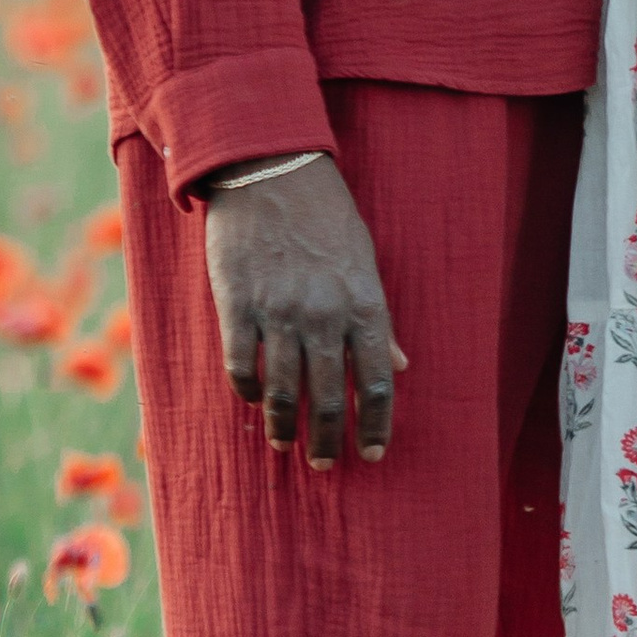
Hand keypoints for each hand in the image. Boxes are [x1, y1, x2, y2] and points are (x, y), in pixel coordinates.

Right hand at [203, 158, 404, 463]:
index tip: (374, 454)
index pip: (377, 383)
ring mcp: (278, 312)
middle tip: (327, 465)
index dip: (376, 426)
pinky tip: (252, 401)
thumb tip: (400, 366)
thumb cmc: (324, 215)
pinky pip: (240, 365)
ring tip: (285, 445)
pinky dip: (247, 391)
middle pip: (329, 398)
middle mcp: (323, 315)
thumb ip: (379, 319)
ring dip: (284, 427)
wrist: (269, 170)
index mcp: (364, 304)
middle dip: (329, 440)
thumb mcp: (365, 262)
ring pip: (282, 391)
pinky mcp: (236, 305)